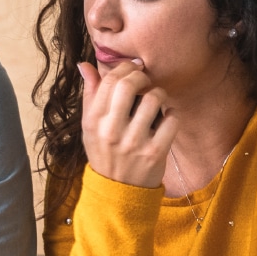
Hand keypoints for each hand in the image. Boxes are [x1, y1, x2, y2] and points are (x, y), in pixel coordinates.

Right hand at [78, 60, 178, 187]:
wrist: (117, 190)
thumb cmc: (104, 151)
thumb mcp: (90, 125)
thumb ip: (90, 94)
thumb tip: (84, 65)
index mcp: (94, 121)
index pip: (109, 81)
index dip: (124, 68)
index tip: (132, 69)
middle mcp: (112, 131)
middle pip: (129, 85)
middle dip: (141, 76)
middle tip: (145, 81)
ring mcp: (134, 142)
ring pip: (153, 98)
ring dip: (158, 94)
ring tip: (155, 101)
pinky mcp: (155, 152)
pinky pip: (172, 119)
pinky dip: (172, 114)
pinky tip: (165, 119)